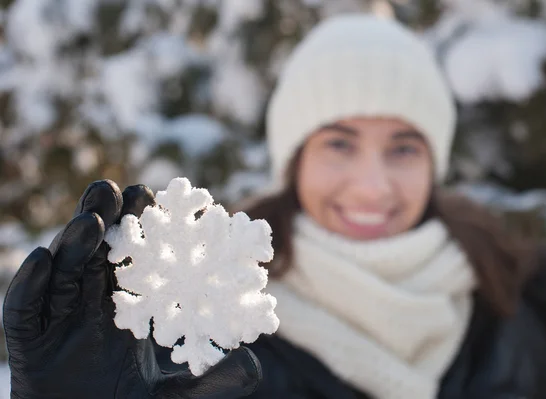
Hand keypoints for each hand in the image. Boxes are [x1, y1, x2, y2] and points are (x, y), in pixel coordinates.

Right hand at [3, 180, 261, 398]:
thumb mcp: (175, 395)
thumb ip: (211, 380)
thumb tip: (255, 364)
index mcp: (120, 306)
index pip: (127, 260)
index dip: (137, 228)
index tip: (152, 198)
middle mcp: (86, 305)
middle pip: (92, 254)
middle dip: (101, 220)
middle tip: (113, 189)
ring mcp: (56, 321)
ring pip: (62, 273)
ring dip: (73, 243)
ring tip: (91, 220)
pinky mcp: (29, 344)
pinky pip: (23, 310)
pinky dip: (29, 284)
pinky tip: (43, 260)